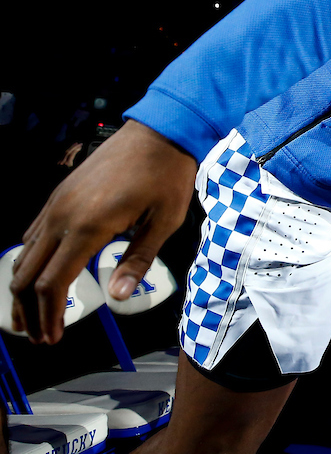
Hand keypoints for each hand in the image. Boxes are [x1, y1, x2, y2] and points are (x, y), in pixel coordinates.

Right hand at [11, 120, 196, 342]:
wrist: (160, 130)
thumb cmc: (167, 175)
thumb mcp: (165, 221)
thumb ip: (138, 260)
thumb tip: (117, 296)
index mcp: (87, 226)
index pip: (52, 283)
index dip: (49, 316)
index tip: (53, 339)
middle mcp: (61, 215)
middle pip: (26, 274)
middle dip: (27, 311)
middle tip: (39, 337)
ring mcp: (57, 203)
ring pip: (23, 254)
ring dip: (24, 288)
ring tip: (34, 315)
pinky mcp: (60, 195)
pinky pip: (34, 234)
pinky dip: (30, 261)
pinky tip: (42, 275)